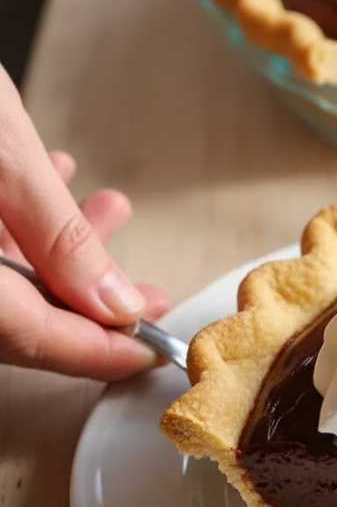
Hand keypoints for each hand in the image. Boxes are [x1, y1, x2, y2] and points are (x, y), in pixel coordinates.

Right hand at [0, 66, 169, 379]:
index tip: (151, 350)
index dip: (96, 351)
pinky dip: (14, 227)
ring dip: (55, 254)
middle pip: (10, 322)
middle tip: (146, 294)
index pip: (27, 340)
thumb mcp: (0, 155)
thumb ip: (58, 237)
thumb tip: (114, 304)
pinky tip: (48, 179)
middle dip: (85, 302)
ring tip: (107, 209)